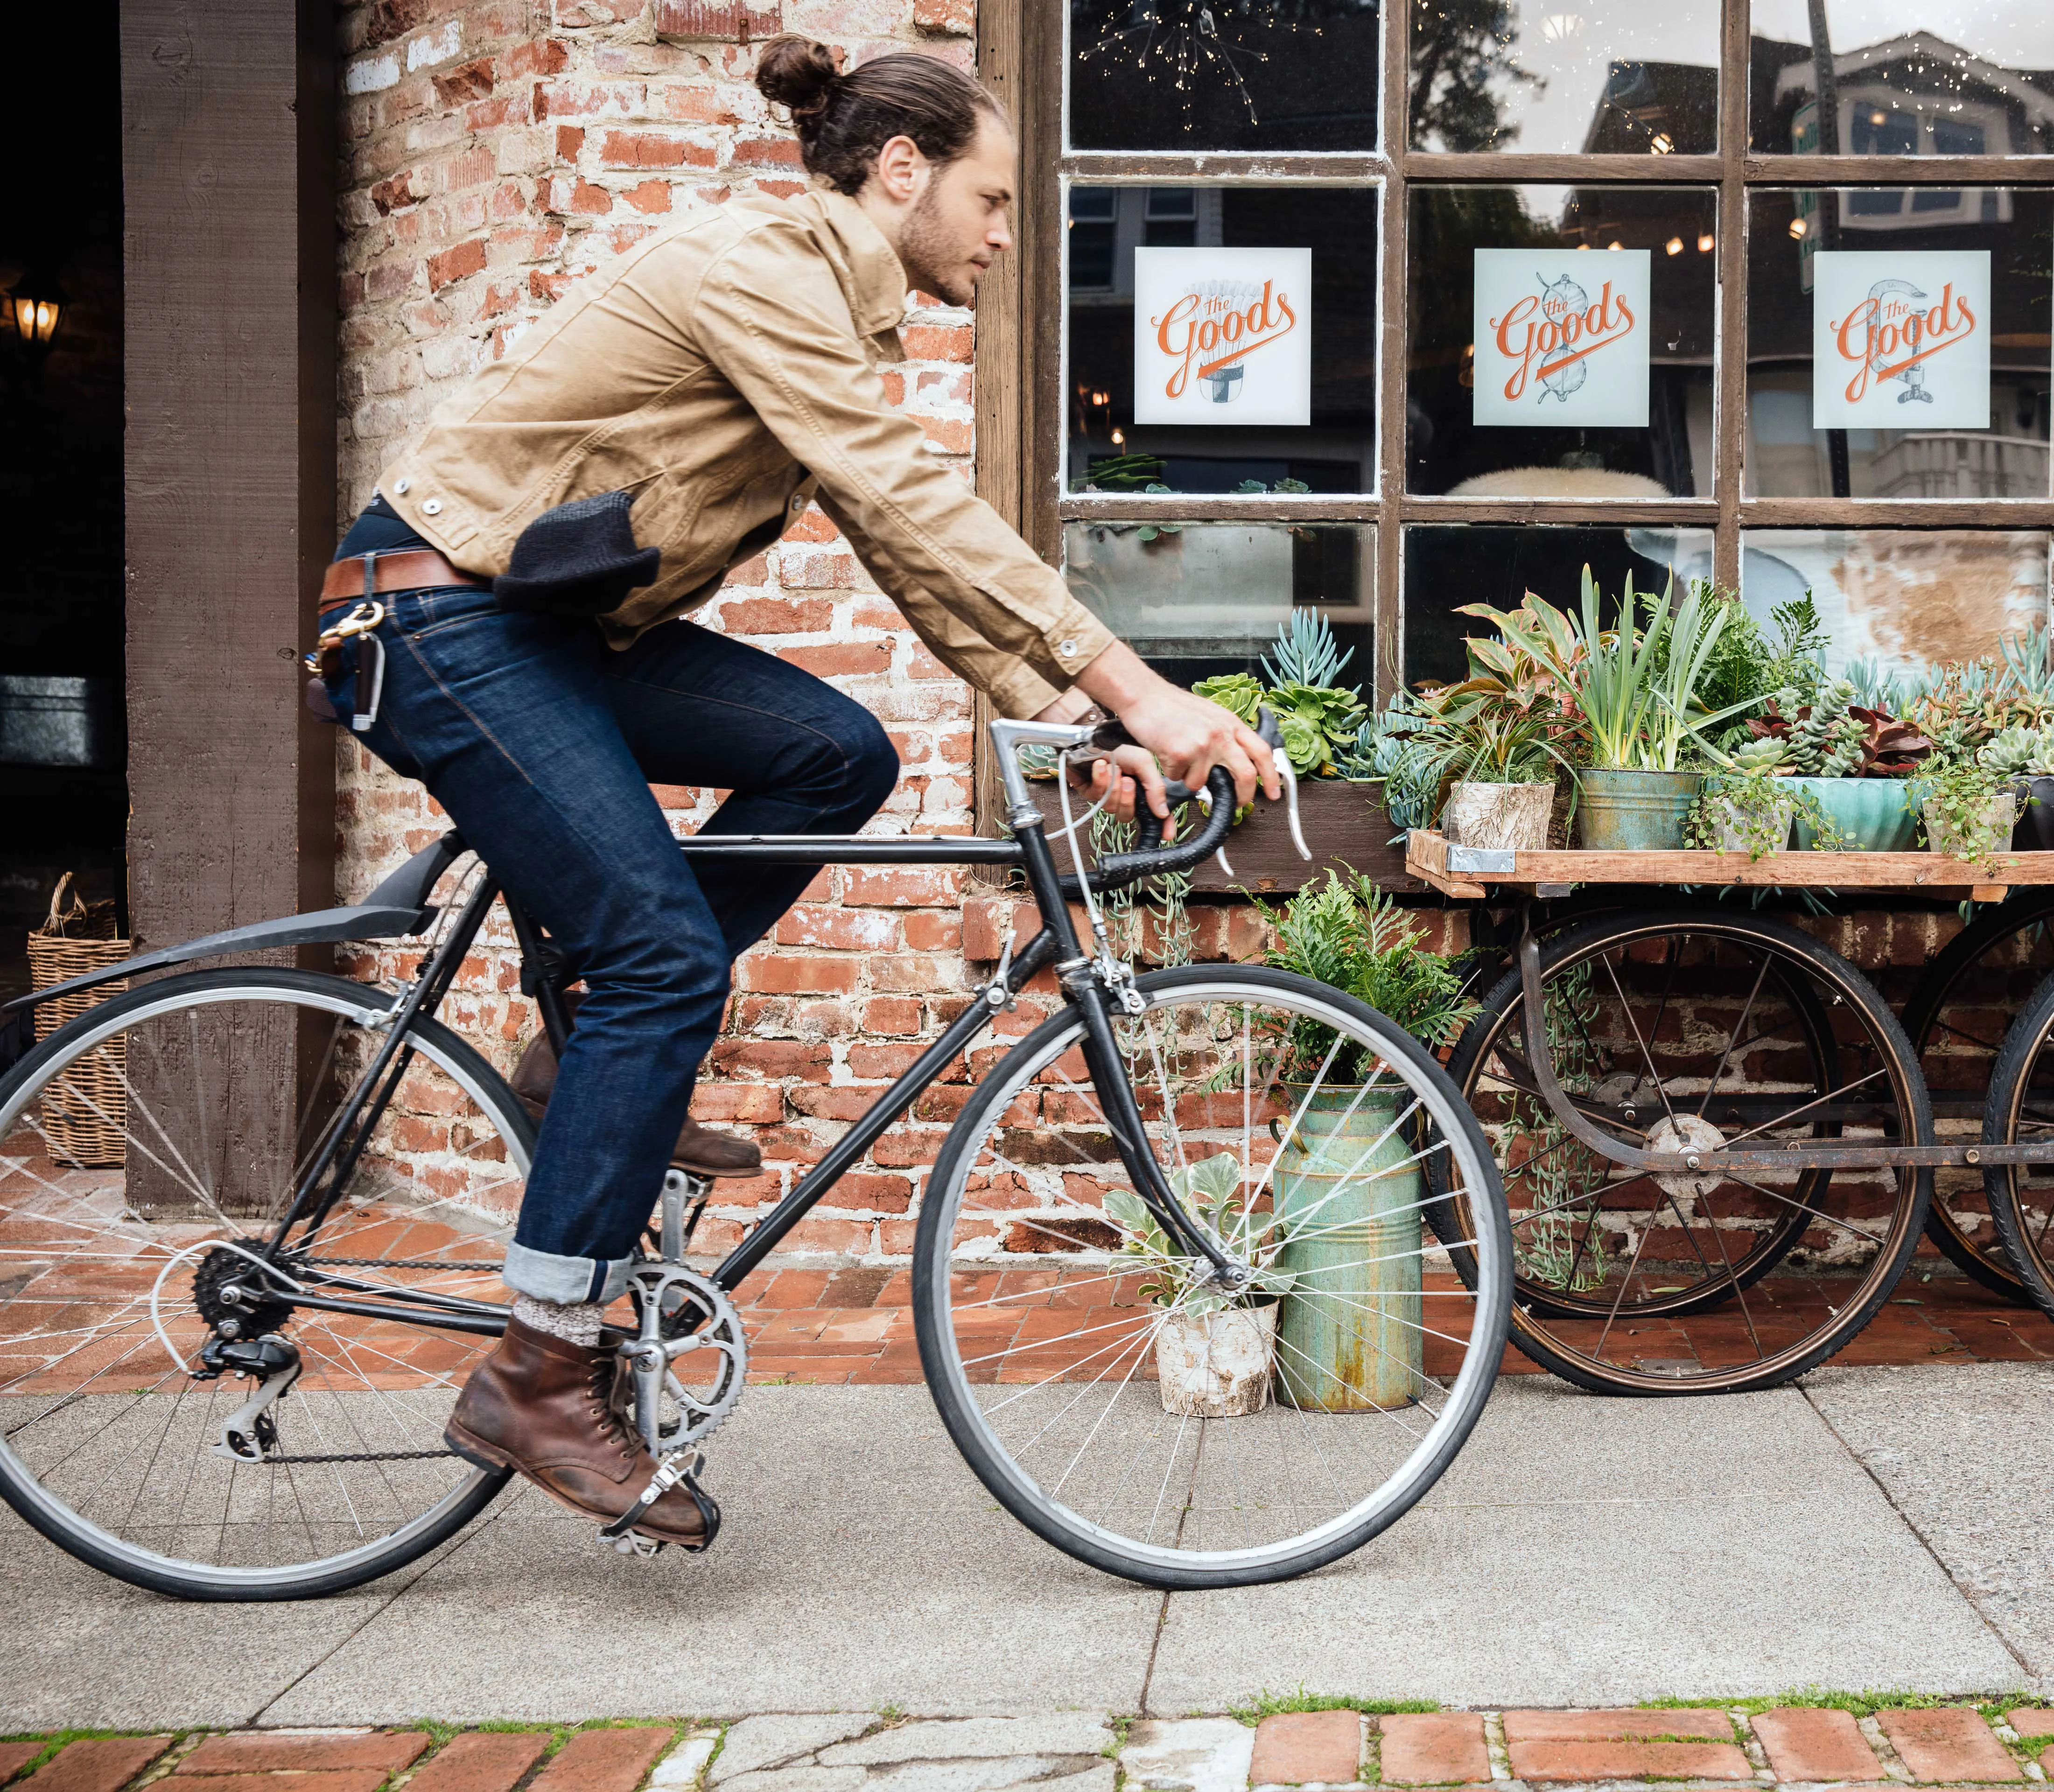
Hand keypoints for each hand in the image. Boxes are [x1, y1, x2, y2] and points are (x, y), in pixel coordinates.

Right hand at [1073, 642, 1281, 808]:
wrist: (1144, 696)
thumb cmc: (1172, 706)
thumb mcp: (1210, 715)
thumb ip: (1226, 736)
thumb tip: (1237, 761)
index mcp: (1231, 723)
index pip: (1262, 752)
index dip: (1272, 776)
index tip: (1274, 793)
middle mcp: (1221, 733)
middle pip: (1246, 774)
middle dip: (1244, 796)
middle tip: (1239, 804)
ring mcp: (1202, 744)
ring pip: (1201, 783)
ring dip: (1189, 779)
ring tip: (1179, 759)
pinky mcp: (1181, 753)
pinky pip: (1178, 778)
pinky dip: (1171, 772)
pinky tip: (1165, 752)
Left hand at [1074, 744, 1174, 839]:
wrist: (1095, 736)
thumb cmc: (1120, 746)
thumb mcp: (1144, 762)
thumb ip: (1155, 787)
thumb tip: (1163, 813)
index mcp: (1140, 790)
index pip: (1152, 814)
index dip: (1161, 826)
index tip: (1167, 835)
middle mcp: (1123, 796)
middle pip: (1127, 815)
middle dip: (1127, 799)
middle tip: (1128, 781)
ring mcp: (1105, 795)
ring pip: (1110, 808)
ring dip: (1112, 786)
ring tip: (1113, 768)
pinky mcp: (1088, 792)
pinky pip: (1096, 796)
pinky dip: (1100, 779)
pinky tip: (1100, 766)